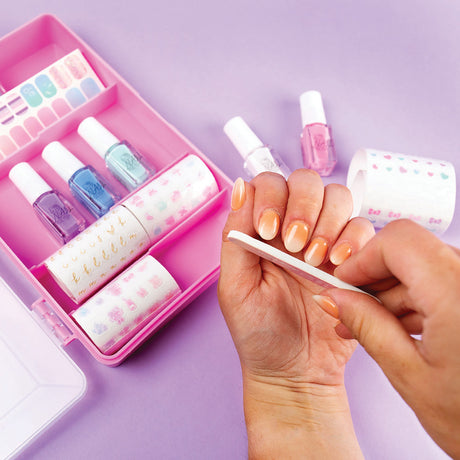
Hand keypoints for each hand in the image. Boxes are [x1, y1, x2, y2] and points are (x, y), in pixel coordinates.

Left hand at [218, 170, 374, 458]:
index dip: (271, 197)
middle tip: (294, 244)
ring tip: (315, 259)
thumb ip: (236, 236)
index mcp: (262, 228)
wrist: (295, 371)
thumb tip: (239, 188)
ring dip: (328, 221)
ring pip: (338, 197)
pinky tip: (338, 265)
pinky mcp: (353, 258)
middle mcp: (294, 226)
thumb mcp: (235, 286)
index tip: (268, 231)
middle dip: (302, 206)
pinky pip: (364, 228)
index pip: (270, 183)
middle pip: (307, 181)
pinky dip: (354, 239)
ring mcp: (326, 239)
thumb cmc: (259, 331)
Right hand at [314, 219, 459, 458]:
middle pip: (411, 252)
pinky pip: (444, 283)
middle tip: (350, 307)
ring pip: (426, 267)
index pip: (398, 241)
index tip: (342, 282)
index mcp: (457, 295)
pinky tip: (399, 329)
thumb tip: (335, 298)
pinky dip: (417, 300)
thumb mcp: (411, 375)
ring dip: (393, 293)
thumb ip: (367, 327)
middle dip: (374, 277)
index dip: (362, 259)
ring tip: (370, 327)